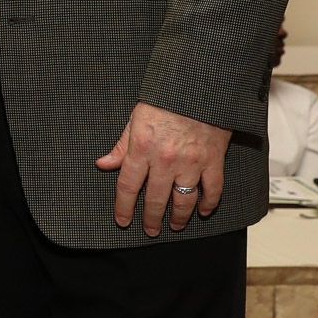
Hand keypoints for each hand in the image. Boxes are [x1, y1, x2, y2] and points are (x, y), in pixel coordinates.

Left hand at [95, 101, 230, 235]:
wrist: (198, 87)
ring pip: (184, 201)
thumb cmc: (164, 100)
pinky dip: (209, 204)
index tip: (123, 221)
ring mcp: (191, 162)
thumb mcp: (134, 120)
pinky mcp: (213, 161)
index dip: (123, 207)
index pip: (127, 186)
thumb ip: (121, 147)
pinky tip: (203, 211)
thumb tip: (104, 164)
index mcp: (142, 148)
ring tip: (174, 225)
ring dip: (178, 217)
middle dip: (151, 218)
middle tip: (150, 230)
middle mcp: (165, 159)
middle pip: (155, 199)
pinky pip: (213, 190)